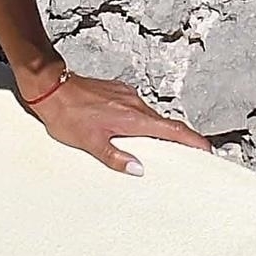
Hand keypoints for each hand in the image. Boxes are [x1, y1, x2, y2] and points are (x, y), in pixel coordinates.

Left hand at [20, 68, 213, 175]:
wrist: (49, 86)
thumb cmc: (66, 113)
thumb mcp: (89, 143)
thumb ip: (114, 158)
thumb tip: (138, 170)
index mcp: (133, 117)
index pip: (172, 129)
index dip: (193, 140)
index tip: (206, 149)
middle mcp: (134, 103)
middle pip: (165, 123)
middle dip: (178, 138)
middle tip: (188, 154)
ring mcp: (125, 95)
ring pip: (149, 115)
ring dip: (156, 130)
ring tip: (158, 147)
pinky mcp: (116, 91)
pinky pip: (136, 108)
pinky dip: (141, 121)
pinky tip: (131, 130)